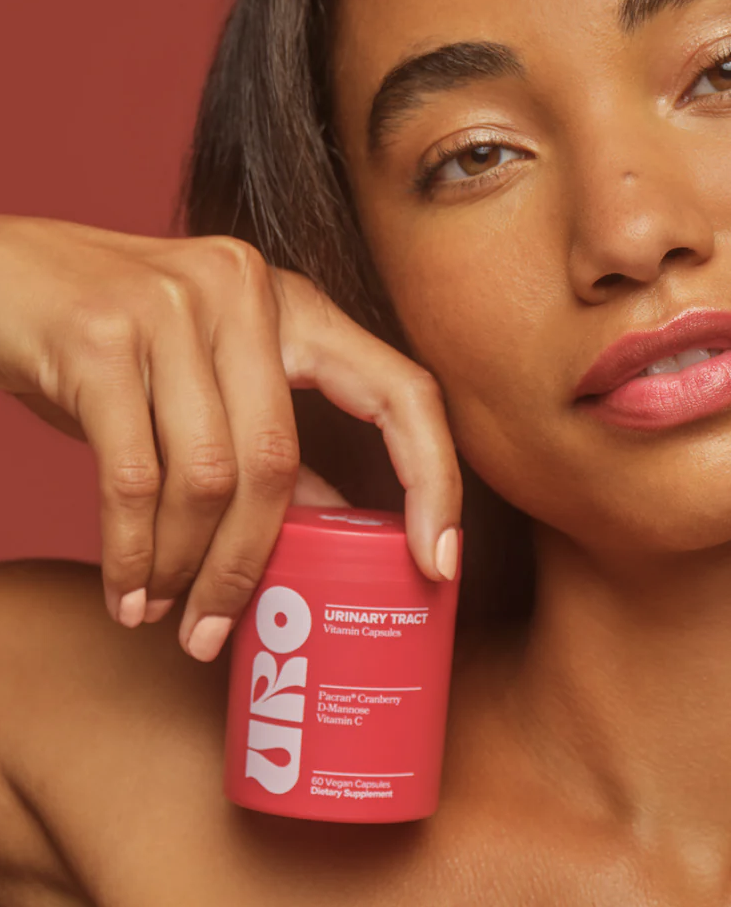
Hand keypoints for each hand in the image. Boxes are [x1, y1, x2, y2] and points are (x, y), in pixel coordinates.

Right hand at [0, 216, 461, 660]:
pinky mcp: (99, 335)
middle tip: (222, 632)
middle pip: (280, 459)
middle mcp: (244, 291)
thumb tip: (339, 526)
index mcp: (292, 303)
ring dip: (186, 567)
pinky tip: (129, 594)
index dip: (435, 478)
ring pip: (208, 477)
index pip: (402, 390)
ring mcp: (172, 306)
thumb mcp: (208, 375)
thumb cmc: (115, 340)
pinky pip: (135, 479)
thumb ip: (270, 437)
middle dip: (251, 564)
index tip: (437, 564)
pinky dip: (134, 553)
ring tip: (166, 612)